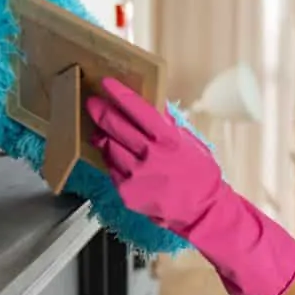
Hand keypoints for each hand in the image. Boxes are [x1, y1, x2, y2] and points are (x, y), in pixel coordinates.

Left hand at [86, 77, 294, 294]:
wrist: (202, 210)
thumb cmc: (199, 175)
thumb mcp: (189, 144)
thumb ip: (168, 127)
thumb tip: (154, 109)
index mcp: (167, 139)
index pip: (137, 109)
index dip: (119, 94)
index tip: (107, 84)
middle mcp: (149, 155)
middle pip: (115, 126)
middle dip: (100, 111)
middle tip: (92, 103)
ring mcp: (135, 175)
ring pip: (108, 147)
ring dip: (103, 135)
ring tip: (101, 129)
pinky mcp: (126, 192)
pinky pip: (111, 169)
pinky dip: (110, 158)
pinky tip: (113, 153)